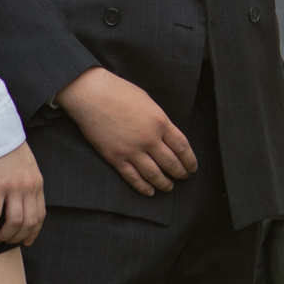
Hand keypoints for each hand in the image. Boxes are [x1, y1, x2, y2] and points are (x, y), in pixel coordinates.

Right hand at [0, 143, 46, 244]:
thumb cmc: (10, 148)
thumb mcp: (28, 166)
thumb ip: (29, 184)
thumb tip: (25, 203)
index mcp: (37, 184)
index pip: (40, 215)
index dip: (33, 232)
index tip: (26, 241)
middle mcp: (29, 188)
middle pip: (28, 222)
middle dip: (17, 237)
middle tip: (6, 240)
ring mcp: (14, 187)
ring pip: (14, 222)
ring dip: (4, 235)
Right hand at [55, 66, 197, 195]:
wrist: (91, 94)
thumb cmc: (119, 92)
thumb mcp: (147, 101)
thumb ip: (159, 120)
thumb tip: (166, 136)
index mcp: (160, 121)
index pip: (182, 147)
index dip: (190, 160)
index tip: (192, 167)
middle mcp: (149, 138)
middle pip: (171, 163)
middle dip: (180, 173)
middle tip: (183, 177)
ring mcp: (132, 150)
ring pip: (154, 174)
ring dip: (164, 183)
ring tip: (169, 187)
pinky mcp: (115, 158)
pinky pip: (133, 178)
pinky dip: (143, 187)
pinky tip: (150, 191)